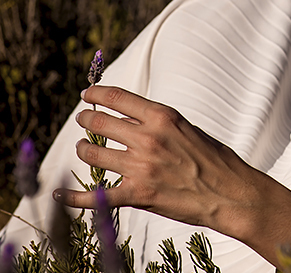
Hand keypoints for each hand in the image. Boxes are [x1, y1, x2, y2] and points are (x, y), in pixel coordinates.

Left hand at [53, 86, 264, 237]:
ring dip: (82, 151)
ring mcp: (141, 167)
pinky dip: (74, 196)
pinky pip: (96, 196)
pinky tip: (61, 193)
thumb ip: (158, 124)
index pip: (118, 98)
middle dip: (86, 119)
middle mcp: (148, 138)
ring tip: (82, 150)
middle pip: (101, 123)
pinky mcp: (138, 194)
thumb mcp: (187, 129)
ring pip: (93, 154)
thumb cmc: (214, 160)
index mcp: (162, 117)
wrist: (230, 194)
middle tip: (81, 120)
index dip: (96, 93)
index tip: (87, 94)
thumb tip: (131, 119)